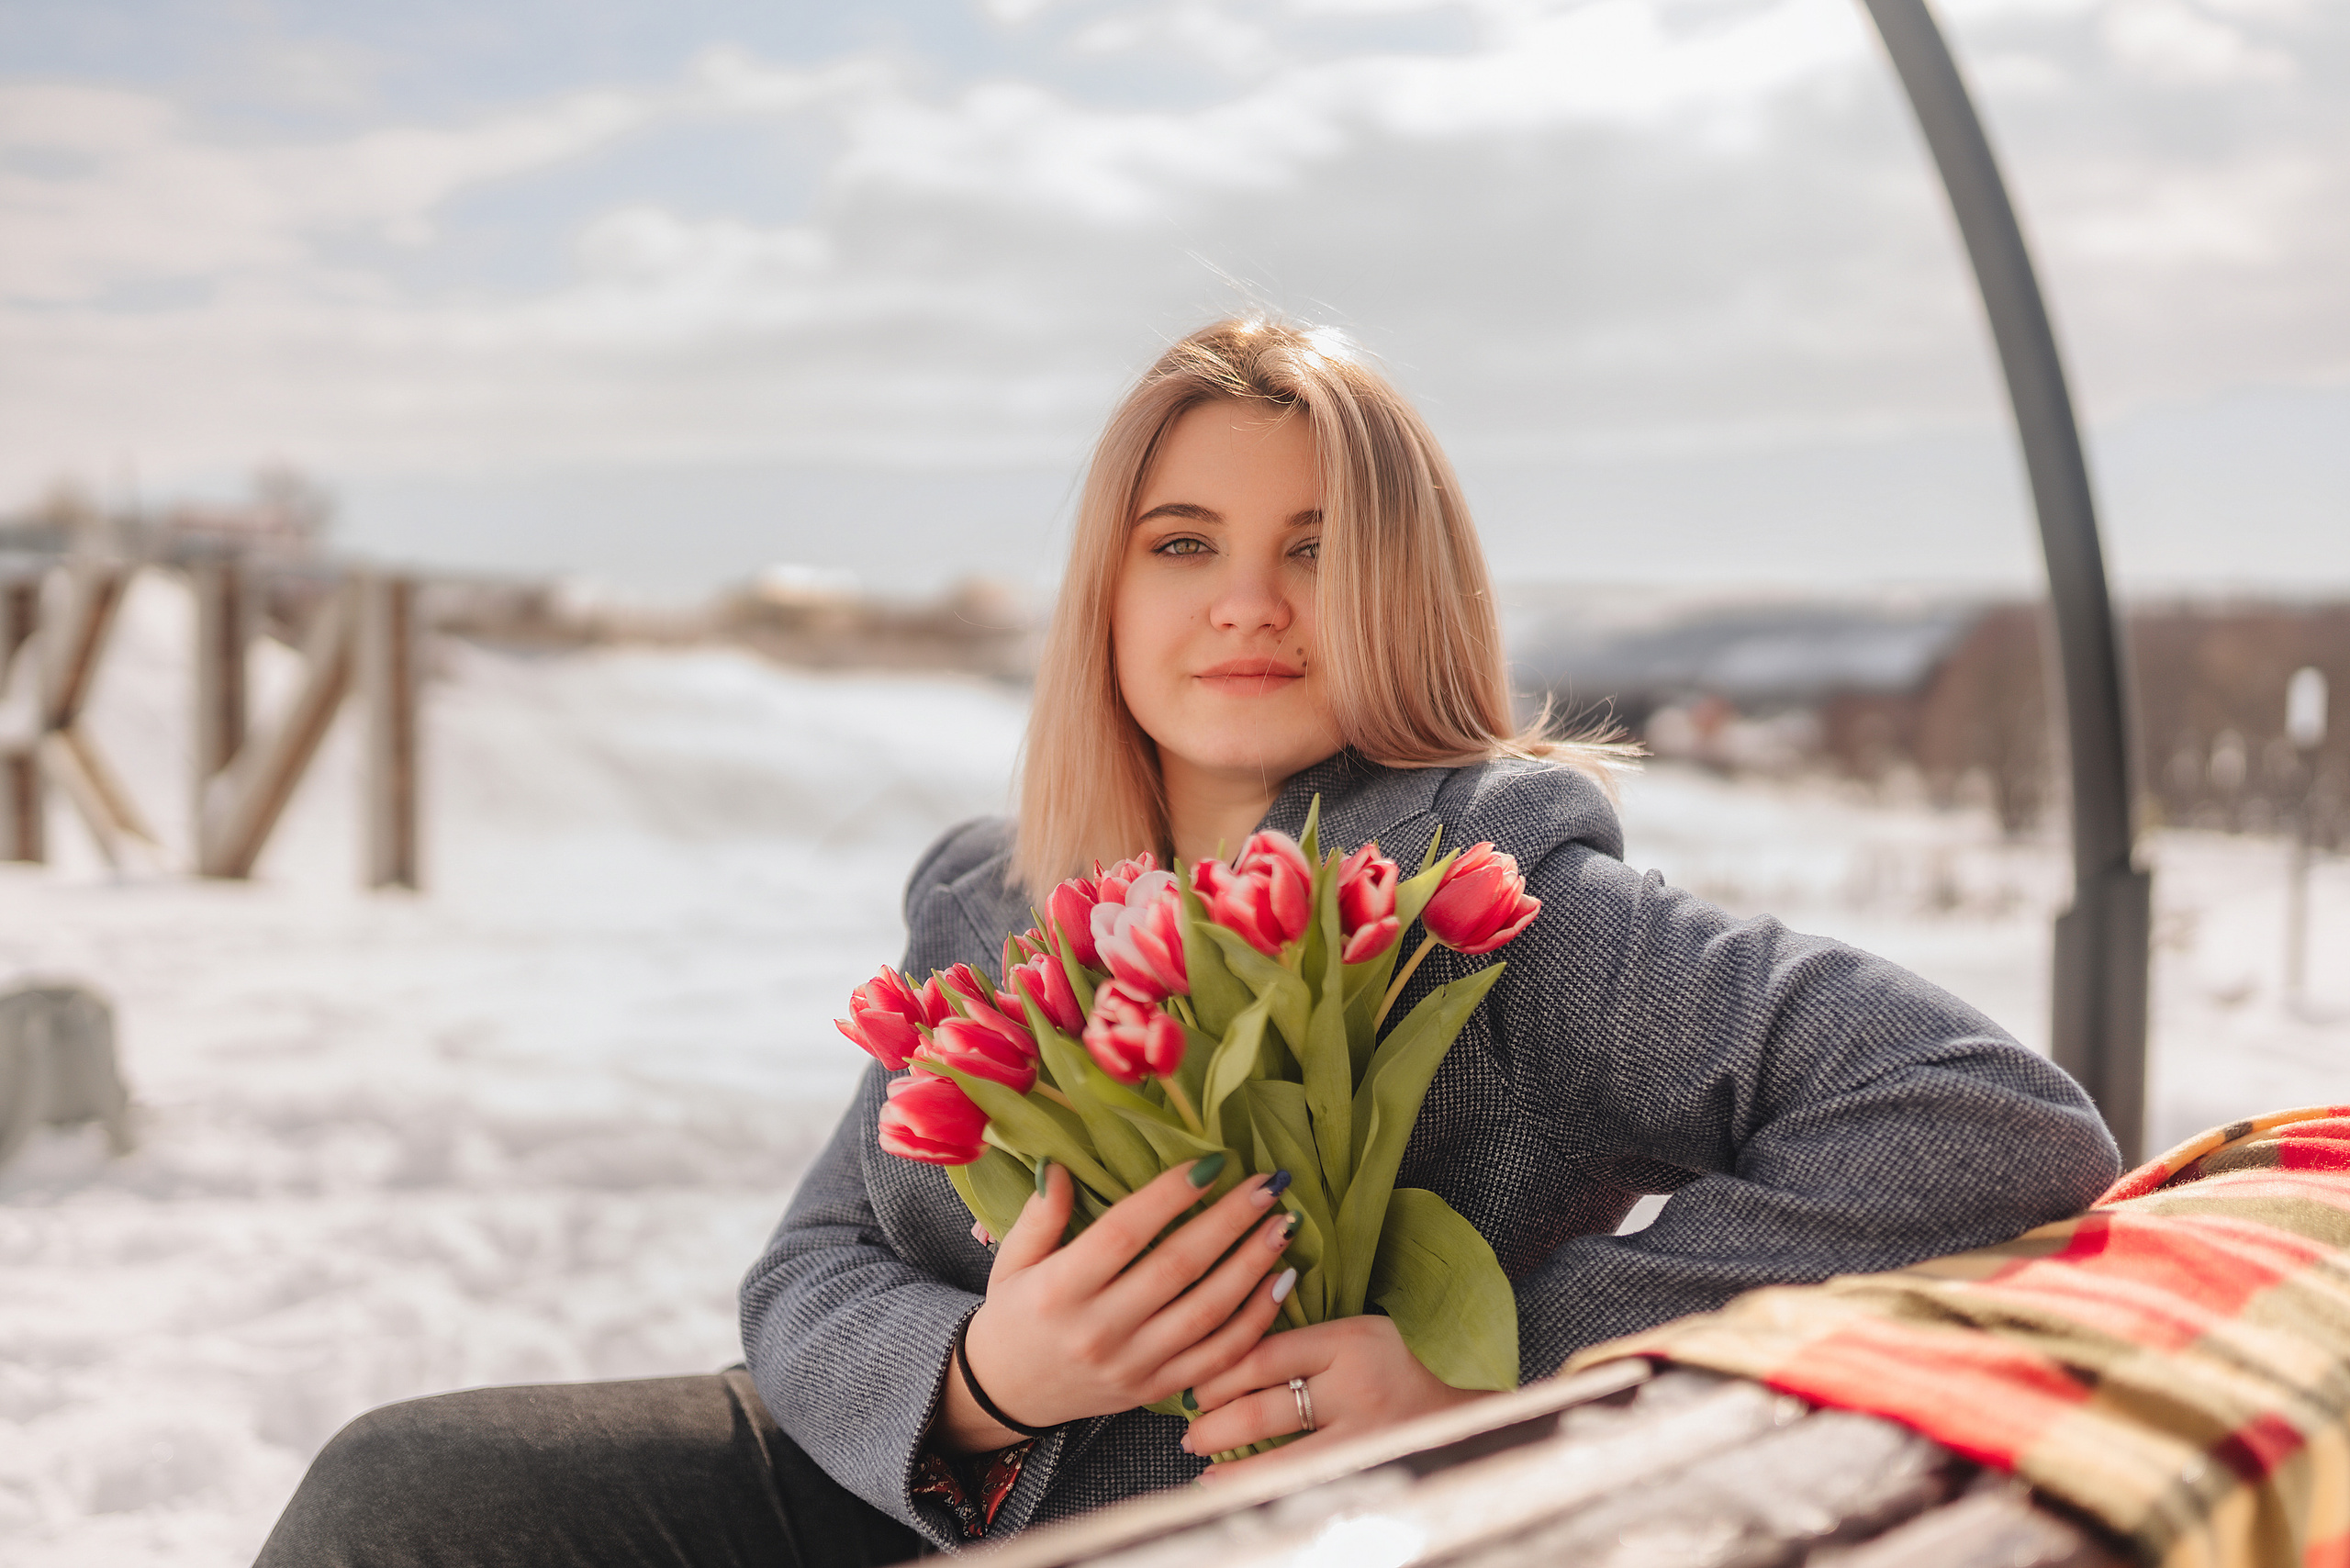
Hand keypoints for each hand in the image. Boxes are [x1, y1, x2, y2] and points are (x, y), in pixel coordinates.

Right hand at [935, 1160, 1297, 1452]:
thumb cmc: (1014, 1314)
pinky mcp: (1157, 1390)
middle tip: (1267, 1185)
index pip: (1124, 1233)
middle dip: (1230, 1222)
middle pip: (1177, 1268)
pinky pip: (1218, 1358)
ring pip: (1207, 1313)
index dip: (1170, 1196)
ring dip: (1252, 1266)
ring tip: (1283, 1224)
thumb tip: (1060, 1164)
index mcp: (1060, 1289)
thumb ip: (1039, 1214)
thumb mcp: (1011, 1260)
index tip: (1212, 1161)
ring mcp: (1133, 1365)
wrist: (1007, 1395)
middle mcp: (1100, 1330)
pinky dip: (1255, 1322)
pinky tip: (1280, 1283)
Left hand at [1180, 1315, 1492, 1476]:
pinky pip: (1304, 1483)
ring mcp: (1368, 1438)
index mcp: (1354, 1340)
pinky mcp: (1373, 1472)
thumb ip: (1308, 1343)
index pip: (1267, 1353)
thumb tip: (1229, 1349)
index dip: (1221, 1370)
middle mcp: (1359, 1388)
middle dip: (1215, 1418)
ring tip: (1199, 1460)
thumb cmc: (1407, 1370)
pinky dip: (1260, 1487)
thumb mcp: (1363, 1336)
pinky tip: (1230, 1490)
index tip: (1195, 1382)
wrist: (1474, 1418)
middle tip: (1189, 1427)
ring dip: (1229, 1461)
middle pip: (1266, 1404)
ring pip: (1281, 1455)